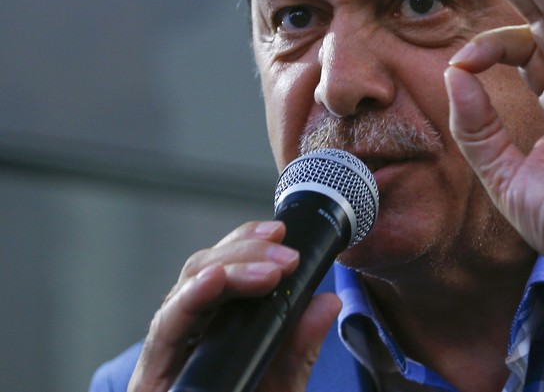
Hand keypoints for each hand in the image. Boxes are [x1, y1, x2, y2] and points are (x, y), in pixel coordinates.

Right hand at [128, 221, 340, 391]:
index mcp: (216, 328)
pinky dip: (191, 298)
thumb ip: (299, 348)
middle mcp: (187, 333)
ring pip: (187, 286)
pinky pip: (167, 326)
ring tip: (269, 269)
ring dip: (230, 268)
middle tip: (287, 255)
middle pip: (205, 267)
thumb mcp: (279, 385)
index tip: (283, 233)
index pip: (226, 268)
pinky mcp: (151, 376)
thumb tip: (327, 303)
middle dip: (247, 251)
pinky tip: (214, 282)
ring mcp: (166, 352)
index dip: (249, 243)